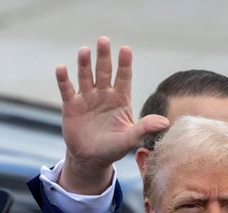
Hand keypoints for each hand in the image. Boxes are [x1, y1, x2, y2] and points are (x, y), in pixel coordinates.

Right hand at [56, 36, 168, 193]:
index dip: (124, 64)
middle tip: (103, 40)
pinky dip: (63, 79)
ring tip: (84, 50)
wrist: (91, 158)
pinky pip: (67, 90)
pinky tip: (61, 68)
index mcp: (120, 99)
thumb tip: (165, 123)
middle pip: (104, 71)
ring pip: (86, 76)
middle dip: (103, 57)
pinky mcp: (71, 105)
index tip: (126, 49)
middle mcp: (104, 94)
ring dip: (84, 64)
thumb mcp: (130, 139)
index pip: (124, 77)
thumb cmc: (113, 147)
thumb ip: (145, 128)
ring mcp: (87, 98)